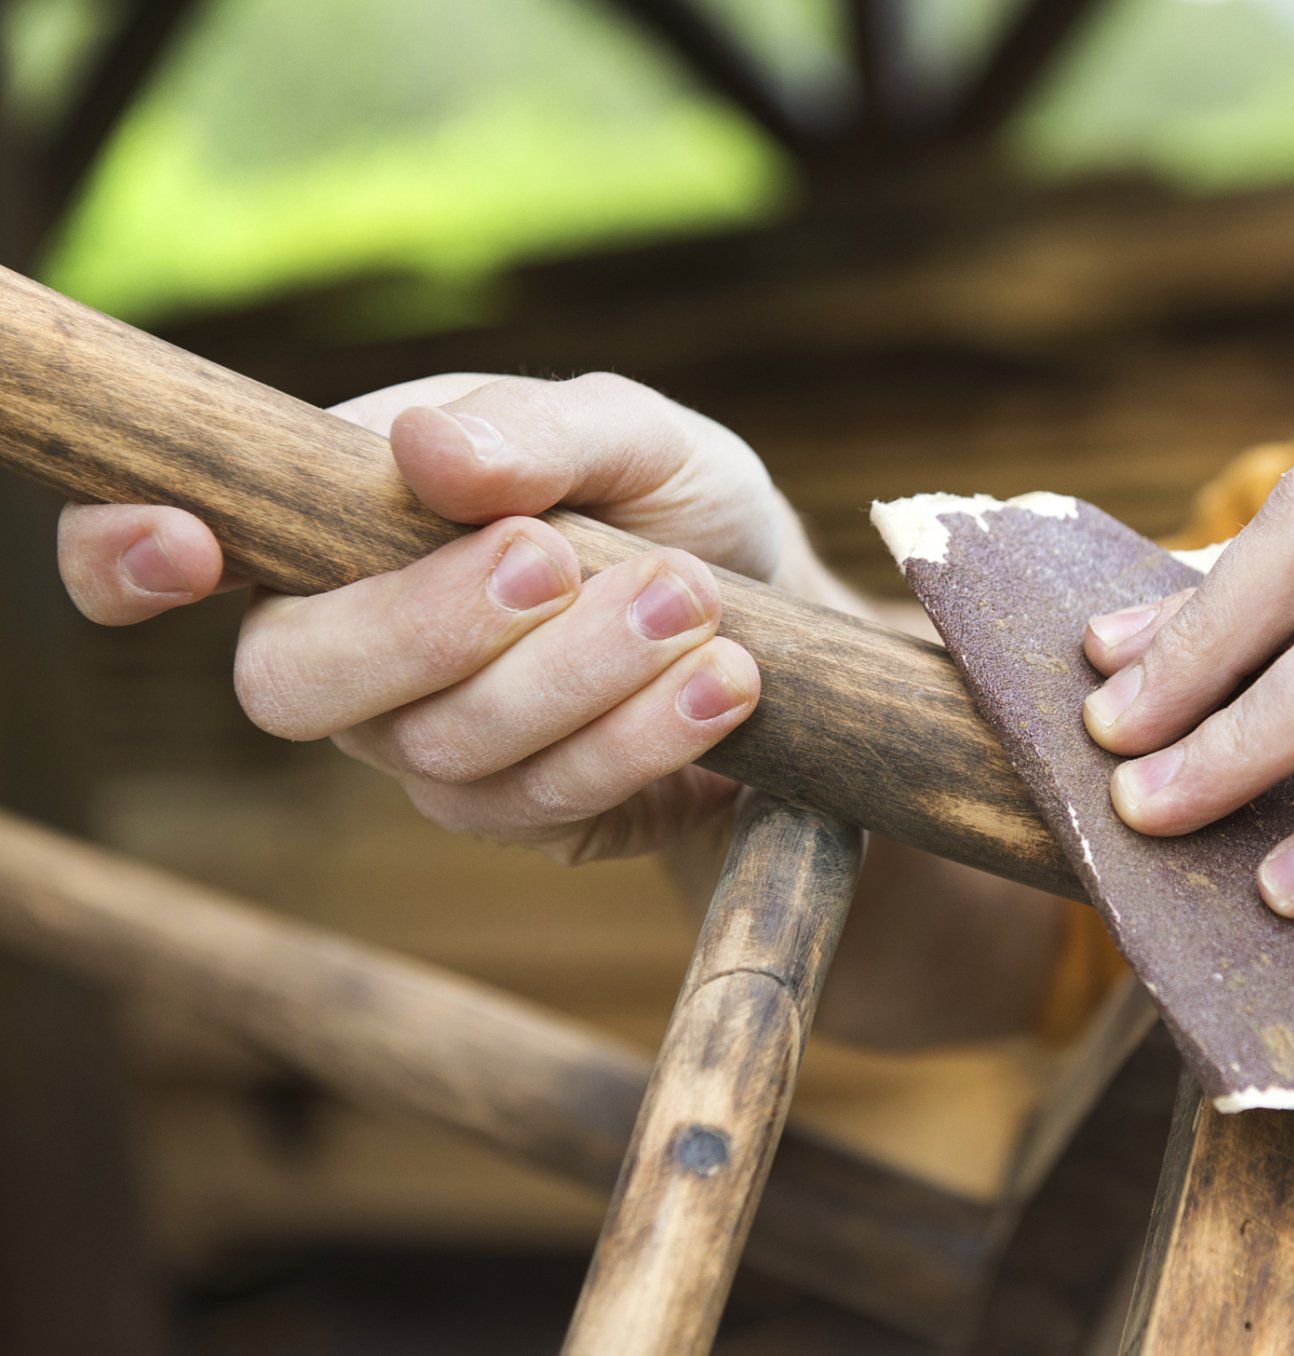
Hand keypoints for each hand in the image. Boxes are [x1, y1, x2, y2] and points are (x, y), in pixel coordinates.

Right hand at [55, 371, 826, 863]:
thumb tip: (425, 448)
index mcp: (336, 517)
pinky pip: (545, 800)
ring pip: (439, 747)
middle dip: (425, 624)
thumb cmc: (674, 497)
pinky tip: (722, 681)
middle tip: (553, 557)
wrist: (781, 607)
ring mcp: (427, 741)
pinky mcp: (521, 813)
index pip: (166, 541)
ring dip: (575, 673)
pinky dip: (640, 734)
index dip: (122, 556)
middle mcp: (353, 641)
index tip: (187, 546)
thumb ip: (537, 430)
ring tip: (690, 600)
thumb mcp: (633, 433)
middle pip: (293, 681)